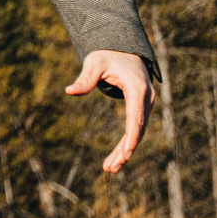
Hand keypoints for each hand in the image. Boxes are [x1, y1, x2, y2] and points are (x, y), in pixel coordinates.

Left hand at [68, 50, 152, 174]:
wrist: (124, 49)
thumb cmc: (108, 55)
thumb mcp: (95, 63)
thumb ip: (85, 78)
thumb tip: (69, 91)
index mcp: (137, 88)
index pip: (136, 116)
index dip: (131, 137)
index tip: (126, 154)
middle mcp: (147, 98)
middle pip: (138, 130)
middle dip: (125, 151)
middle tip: (110, 168)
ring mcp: (147, 104)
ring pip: (138, 133)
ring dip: (124, 152)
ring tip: (109, 169)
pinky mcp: (142, 108)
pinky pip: (136, 129)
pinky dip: (126, 143)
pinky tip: (116, 157)